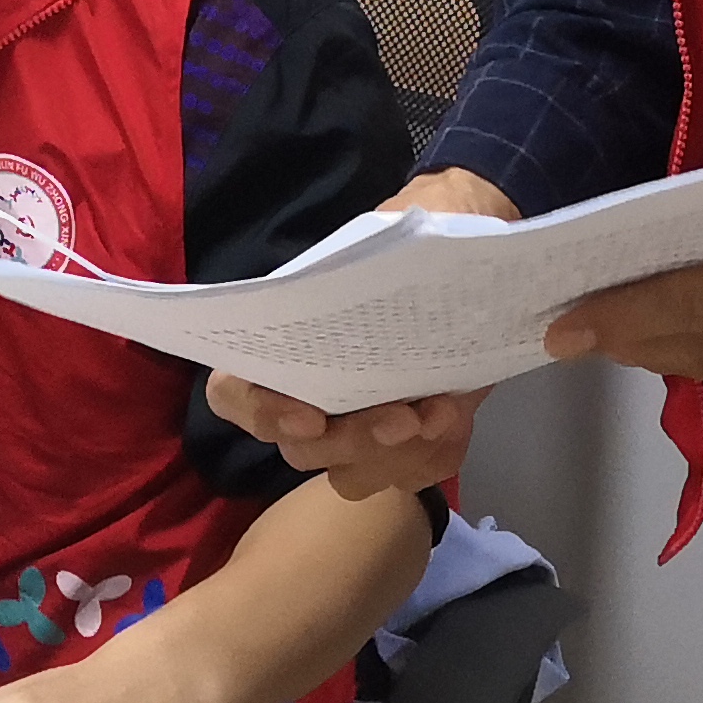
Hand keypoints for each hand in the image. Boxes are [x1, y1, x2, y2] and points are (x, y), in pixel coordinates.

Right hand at [205, 167, 520, 500]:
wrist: (468, 271)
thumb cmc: (416, 242)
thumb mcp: (401, 226)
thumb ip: (384, 242)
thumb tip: (394, 243)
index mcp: (281, 343)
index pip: (233, 395)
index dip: (259, 412)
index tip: (310, 414)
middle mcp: (305, 399)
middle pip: (301, 450)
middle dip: (352, 440)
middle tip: (401, 416)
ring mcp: (353, 432)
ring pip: (354, 476)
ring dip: (397, 455)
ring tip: (440, 414)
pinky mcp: (403, 449)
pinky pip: (412, 473)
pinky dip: (437, 451)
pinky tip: (456, 414)